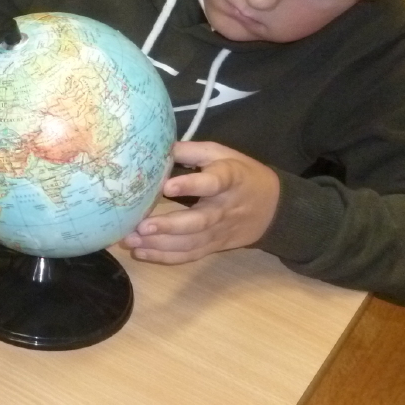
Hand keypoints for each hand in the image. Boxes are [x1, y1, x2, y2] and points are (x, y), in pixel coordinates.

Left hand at [121, 141, 279, 263]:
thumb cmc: (239, 173)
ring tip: (132, 240)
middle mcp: (224, 209)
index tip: (167, 187)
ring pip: (191, 242)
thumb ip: (191, 150)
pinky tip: (142, 253)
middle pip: (199, 221)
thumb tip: (158, 148)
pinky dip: (166, 256)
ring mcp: (220, 231)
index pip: (213, 183)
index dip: (191, 185)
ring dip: (160, 244)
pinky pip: (190, 254)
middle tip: (141, 227)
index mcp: (229, 180)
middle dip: (169, 226)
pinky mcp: (214, 246)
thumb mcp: (221, 153)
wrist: (273, 206)